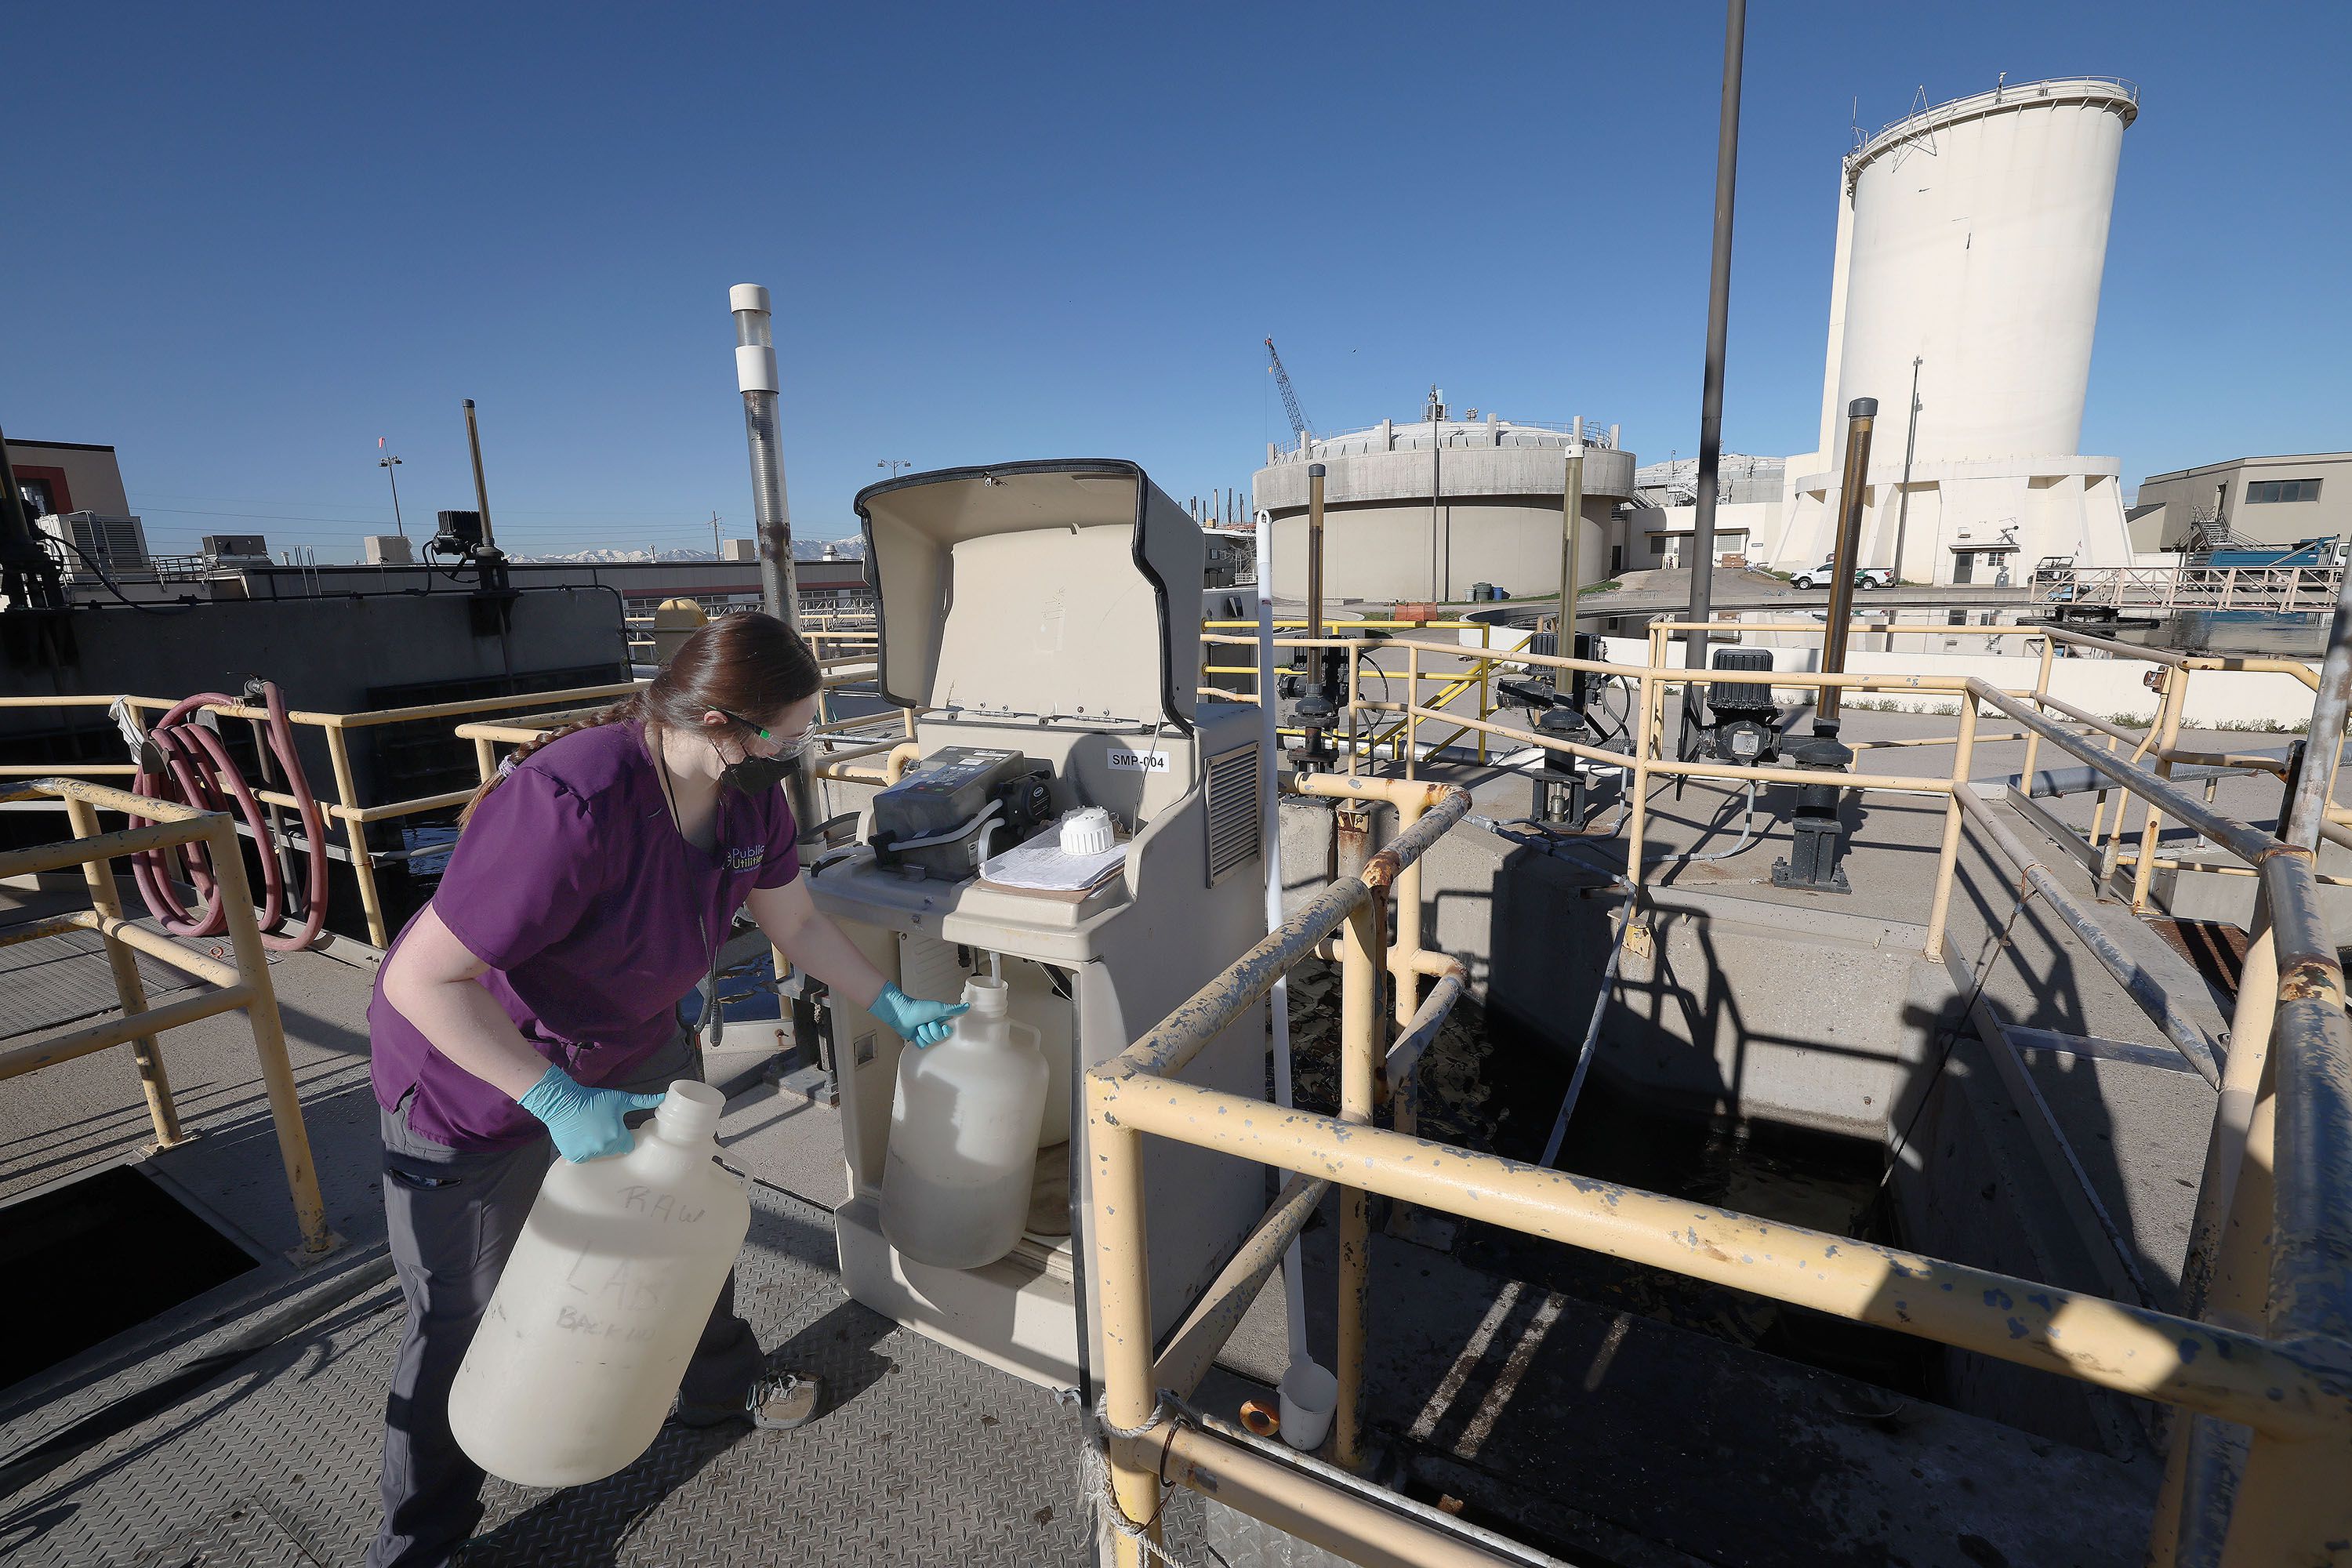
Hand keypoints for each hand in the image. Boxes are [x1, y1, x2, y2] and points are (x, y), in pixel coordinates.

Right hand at [519, 1067, 665, 1161]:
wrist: (563, 1102)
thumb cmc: (593, 1100)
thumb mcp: (619, 1099)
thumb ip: (642, 1101)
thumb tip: (664, 1097)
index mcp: (617, 1136)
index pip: (628, 1145)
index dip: (623, 1137)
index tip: (616, 1129)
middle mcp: (604, 1148)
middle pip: (613, 1150)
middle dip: (610, 1141)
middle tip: (600, 1127)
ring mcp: (589, 1153)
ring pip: (598, 1154)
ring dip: (596, 1146)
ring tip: (589, 1131)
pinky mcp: (575, 1157)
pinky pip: (583, 1158)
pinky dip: (582, 1150)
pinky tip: (580, 1138)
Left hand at [869, 983, 968, 1047]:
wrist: (900, 1013)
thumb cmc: (917, 1008)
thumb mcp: (937, 1008)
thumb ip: (952, 1009)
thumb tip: (967, 1007)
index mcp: (941, 1019)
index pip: (949, 1031)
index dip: (944, 1030)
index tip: (941, 1025)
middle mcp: (934, 1027)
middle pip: (939, 1037)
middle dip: (932, 1030)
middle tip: (927, 1023)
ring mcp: (926, 1033)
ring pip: (931, 1042)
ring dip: (924, 1033)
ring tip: (919, 1026)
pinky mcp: (918, 1039)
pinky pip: (922, 1045)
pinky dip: (918, 1039)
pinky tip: (915, 1032)